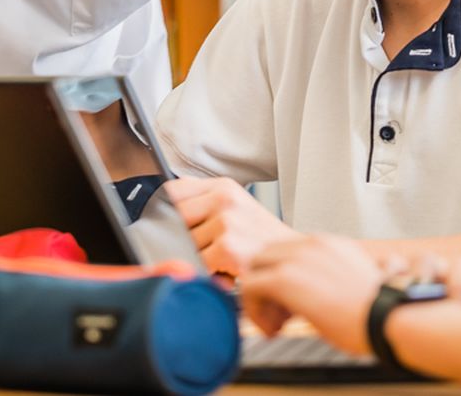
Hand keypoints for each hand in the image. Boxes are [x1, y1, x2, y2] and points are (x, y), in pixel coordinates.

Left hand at [165, 177, 299, 276]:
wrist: (295, 259)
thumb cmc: (263, 239)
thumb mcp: (237, 209)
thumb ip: (204, 203)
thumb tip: (167, 204)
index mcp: (224, 186)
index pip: (173, 191)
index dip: (164, 211)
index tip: (165, 225)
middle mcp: (224, 198)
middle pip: (174, 219)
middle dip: (182, 240)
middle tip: (205, 250)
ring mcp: (226, 220)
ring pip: (184, 244)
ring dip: (197, 259)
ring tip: (221, 261)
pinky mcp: (228, 246)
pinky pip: (197, 263)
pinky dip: (207, 273)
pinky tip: (225, 272)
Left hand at [241, 235, 385, 354]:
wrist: (387, 316)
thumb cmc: (379, 310)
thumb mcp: (354, 283)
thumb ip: (330, 279)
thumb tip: (318, 297)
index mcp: (329, 244)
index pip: (288, 252)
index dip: (283, 278)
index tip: (291, 305)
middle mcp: (310, 244)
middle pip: (266, 256)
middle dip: (266, 286)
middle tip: (279, 316)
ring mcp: (296, 258)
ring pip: (254, 269)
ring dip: (259, 300)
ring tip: (275, 326)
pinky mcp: (284, 278)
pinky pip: (249, 287)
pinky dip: (254, 310)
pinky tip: (273, 329)